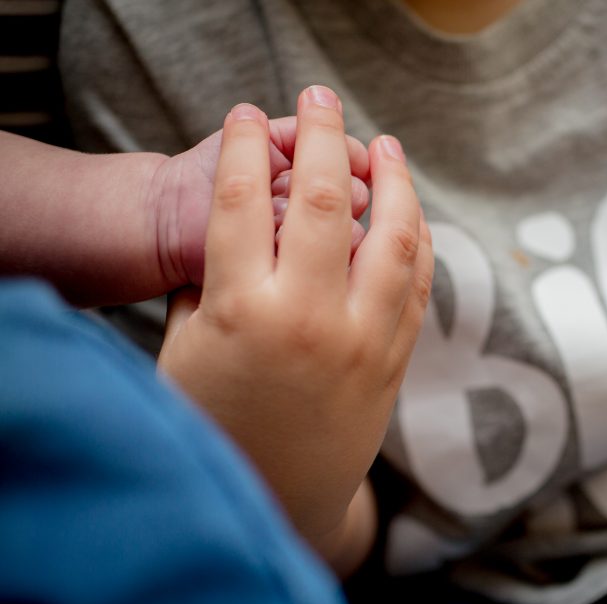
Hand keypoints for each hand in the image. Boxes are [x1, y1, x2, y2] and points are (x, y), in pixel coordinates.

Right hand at [157, 86, 432, 561]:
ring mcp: (365, 339)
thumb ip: (210, 279)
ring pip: (396, 235)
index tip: (248, 115)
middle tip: (319, 98)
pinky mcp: (396, 358)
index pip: (246, 201)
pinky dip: (417, 237)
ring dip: (394, 180)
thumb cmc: (218, 422)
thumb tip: (242, 218)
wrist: (281, 498)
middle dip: (325, 135)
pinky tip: (408, 211)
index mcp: (243, 312)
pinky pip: (417, 281)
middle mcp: (312, 319)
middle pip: (330, 200)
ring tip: (382, 145)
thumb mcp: (185, 348)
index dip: (249, 147)